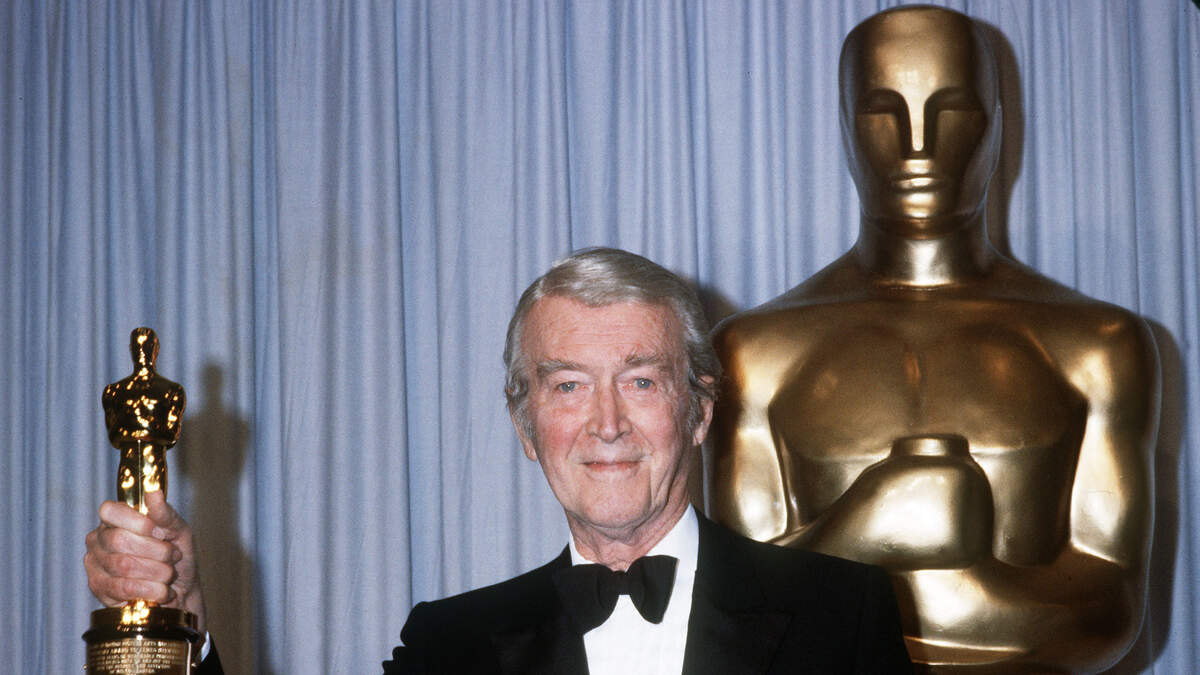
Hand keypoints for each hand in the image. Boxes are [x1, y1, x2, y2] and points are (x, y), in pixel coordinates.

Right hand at [84, 490, 206, 634]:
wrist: (179, 589)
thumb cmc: (176, 555)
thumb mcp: (178, 530)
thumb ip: (165, 513)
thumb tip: (154, 492)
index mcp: (115, 518)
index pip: (110, 511)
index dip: (137, 522)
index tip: (160, 532)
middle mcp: (99, 539)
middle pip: (119, 540)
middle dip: (156, 550)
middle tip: (173, 556)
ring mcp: (95, 564)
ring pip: (123, 566)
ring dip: (157, 571)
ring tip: (169, 574)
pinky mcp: (99, 589)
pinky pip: (124, 588)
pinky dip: (151, 590)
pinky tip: (162, 590)